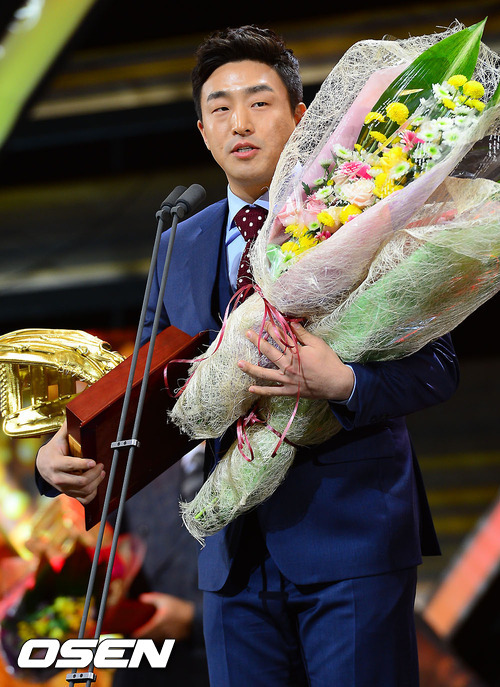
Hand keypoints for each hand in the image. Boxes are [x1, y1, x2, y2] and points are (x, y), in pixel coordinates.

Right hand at [36, 421, 104, 504]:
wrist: (42, 465)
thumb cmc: (53, 450)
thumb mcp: (57, 439)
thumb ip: (67, 428)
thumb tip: (75, 413)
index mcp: (55, 463)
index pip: (70, 465)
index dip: (83, 464)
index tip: (94, 461)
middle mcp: (58, 478)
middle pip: (80, 481)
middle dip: (94, 474)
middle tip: (101, 465)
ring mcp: (63, 488)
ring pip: (83, 491)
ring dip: (96, 482)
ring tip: (102, 472)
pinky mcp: (67, 493)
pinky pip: (82, 499)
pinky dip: (92, 494)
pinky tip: (97, 484)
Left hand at [132, 593, 194, 640]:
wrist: (195, 616)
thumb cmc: (179, 607)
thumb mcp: (165, 599)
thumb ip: (152, 598)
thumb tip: (140, 598)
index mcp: (159, 622)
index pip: (144, 632)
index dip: (138, 634)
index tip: (132, 634)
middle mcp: (162, 631)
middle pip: (149, 637)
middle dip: (143, 636)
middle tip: (137, 634)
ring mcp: (168, 637)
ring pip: (156, 639)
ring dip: (150, 638)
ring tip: (146, 634)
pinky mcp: (174, 639)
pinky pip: (163, 640)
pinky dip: (159, 638)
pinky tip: (158, 633)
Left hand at [238, 322, 353, 400]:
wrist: (337, 384)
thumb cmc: (329, 362)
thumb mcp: (318, 344)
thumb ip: (303, 334)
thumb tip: (291, 323)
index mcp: (296, 353)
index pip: (281, 339)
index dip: (272, 330)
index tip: (265, 323)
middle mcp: (288, 366)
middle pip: (270, 352)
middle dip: (258, 342)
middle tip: (247, 333)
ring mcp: (287, 380)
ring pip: (266, 374)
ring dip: (251, 368)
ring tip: (239, 363)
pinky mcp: (290, 391)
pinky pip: (273, 392)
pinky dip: (262, 391)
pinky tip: (250, 389)